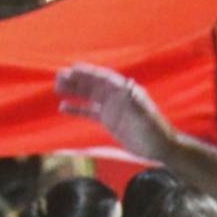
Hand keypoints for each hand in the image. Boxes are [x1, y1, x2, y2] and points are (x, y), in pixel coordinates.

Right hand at [56, 63, 173, 160]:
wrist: (159, 148)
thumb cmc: (156, 132)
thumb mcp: (147, 117)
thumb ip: (137, 102)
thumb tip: (129, 85)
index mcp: (127, 92)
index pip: (105, 78)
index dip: (90, 72)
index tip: (74, 68)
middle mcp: (117, 97)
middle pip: (94, 85)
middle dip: (77, 80)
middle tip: (59, 76)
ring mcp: (112, 109)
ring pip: (89, 96)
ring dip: (74, 91)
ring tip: (57, 87)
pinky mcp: (108, 121)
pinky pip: (89, 112)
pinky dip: (77, 109)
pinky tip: (63, 107)